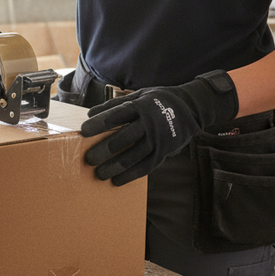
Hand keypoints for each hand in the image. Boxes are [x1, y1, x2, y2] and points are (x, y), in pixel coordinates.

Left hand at [81, 71, 237, 185]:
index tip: (84, 132)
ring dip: (114, 167)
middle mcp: (149, 124)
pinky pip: (145, 167)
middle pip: (122, 139)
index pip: (116, 116)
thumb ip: (114, 105)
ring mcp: (157, 140)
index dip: (99, 124)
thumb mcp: (139, 95)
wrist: (190, 108)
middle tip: (88, 158)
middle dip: (103, 150)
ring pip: (132, 157)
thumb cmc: (158, 100)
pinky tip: (116, 181)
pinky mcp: (163, 153)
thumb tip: (90, 114)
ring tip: (99, 174)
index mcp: (140, 107)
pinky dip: (130, 175)